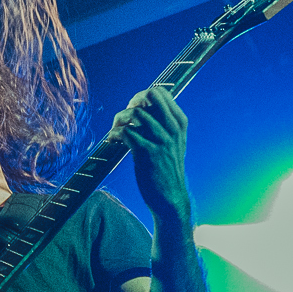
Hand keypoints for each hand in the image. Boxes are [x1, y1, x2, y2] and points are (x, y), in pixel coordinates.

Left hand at [107, 85, 189, 219]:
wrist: (171, 198)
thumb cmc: (167, 171)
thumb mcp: (173, 144)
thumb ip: (163, 126)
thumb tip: (142, 110)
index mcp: (179, 123)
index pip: (162, 93)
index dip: (142, 97)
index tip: (134, 109)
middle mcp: (172, 128)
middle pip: (150, 95)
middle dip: (132, 102)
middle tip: (125, 118)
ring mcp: (161, 140)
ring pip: (135, 113)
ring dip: (120, 120)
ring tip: (115, 131)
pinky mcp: (147, 153)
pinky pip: (126, 132)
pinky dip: (114, 134)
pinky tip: (112, 141)